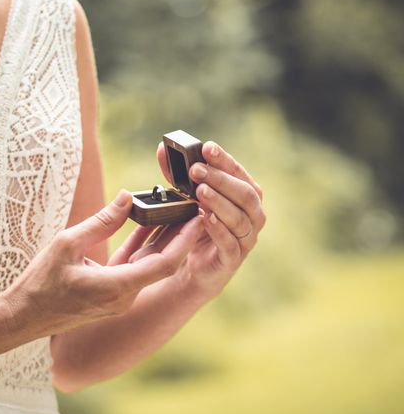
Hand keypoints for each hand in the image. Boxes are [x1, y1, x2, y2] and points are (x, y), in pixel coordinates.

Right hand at [5, 190, 203, 333]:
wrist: (23, 316)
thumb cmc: (41, 282)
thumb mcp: (68, 243)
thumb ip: (102, 221)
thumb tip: (128, 197)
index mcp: (117, 287)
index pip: (165, 264)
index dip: (185, 240)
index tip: (198, 217)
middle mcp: (124, 297)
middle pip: (163, 263)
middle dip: (180, 235)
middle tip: (194, 206)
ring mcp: (120, 299)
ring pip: (150, 265)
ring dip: (163, 239)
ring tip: (177, 210)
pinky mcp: (113, 295)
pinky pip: (135, 268)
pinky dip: (143, 247)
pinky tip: (149, 225)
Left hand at [128, 141, 265, 300]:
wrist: (193, 266)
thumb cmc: (194, 225)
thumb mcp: (185, 197)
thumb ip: (176, 174)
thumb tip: (161, 149)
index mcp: (246, 194)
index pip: (239, 172)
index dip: (224, 160)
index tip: (207, 148)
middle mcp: (252, 214)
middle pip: (245, 193)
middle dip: (221, 179)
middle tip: (196, 170)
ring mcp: (246, 238)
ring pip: (240, 218)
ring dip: (219, 202)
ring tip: (200, 191)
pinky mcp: (233, 258)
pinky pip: (230, 243)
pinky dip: (219, 230)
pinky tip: (205, 218)